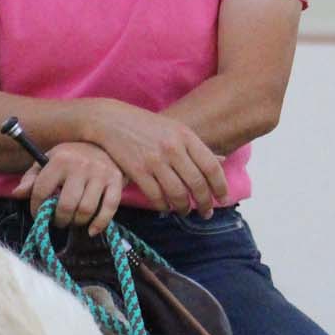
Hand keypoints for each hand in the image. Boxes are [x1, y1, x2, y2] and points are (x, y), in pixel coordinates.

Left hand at [12, 141, 125, 236]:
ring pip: (86, 209)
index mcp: (60, 160)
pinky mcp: (116, 180)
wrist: (104, 142)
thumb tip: (17, 193)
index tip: (38, 214)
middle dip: (59, 220)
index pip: (42, 192)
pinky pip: (109, 208)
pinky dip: (99, 224)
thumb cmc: (70, 157)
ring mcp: (100, 173)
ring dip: (77, 222)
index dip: (36, 209)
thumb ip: (32, 178)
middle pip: (66, 205)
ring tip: (73, 221)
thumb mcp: (48, 161)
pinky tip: (91, 230)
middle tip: (58, 221)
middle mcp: (80, 165)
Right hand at [83, 100, 229, 215]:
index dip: (220, 186)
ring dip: (184, 207)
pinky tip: (166, 208)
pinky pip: (155, 196)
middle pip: (196, 183)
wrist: (112, 121)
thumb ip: (196, 146)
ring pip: (177, 193)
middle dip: (204, 203)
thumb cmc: (146, 126)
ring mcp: (154, 160)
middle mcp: (173, 148)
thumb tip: (222, 160)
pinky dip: (163, 206)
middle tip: (207, 213)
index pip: (211, 167)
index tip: (223, 199)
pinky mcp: (137, 171)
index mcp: (186, 136)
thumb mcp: (175, 129)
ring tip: (185, 212)